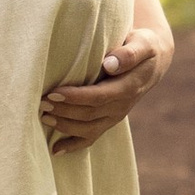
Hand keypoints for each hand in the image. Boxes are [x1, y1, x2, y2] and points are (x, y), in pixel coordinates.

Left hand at [42, 23, 171, 152]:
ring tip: (43, 117)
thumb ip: (128, 54)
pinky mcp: (109, 120)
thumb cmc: (144, 46)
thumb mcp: (143, 44)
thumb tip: (109, 64)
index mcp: (129, 87)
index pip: (99, 96)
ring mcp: (116, 116)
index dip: (75, 97)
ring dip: (64, 126)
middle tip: (41, 102)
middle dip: (63, 111)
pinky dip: (74, 146)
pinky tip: (55, 149)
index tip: (54, 92)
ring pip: (88, 128)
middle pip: (89, 114)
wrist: (153, 61)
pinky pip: (92, 137)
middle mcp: (122, 106)